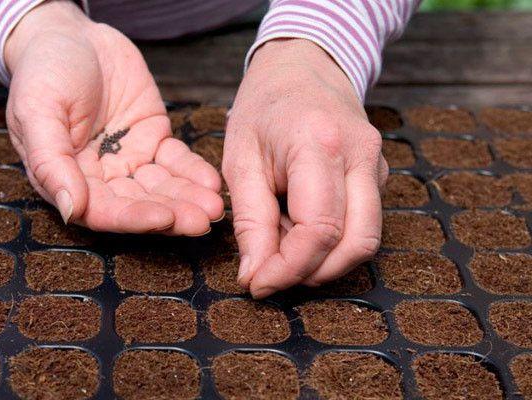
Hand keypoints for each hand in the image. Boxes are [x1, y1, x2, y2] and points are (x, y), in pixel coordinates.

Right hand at [4, 0, 222, 234]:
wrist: (73, 36)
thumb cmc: (43, 72)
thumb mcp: (36, 112)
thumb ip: (51, 162)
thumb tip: (71, 210)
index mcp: (69, 179)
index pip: (103, 210)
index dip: (133, 218)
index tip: (163, 218)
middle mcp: (102, 177)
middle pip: (140, 204)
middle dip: (173, 214)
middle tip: (203, 221)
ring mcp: (131, 159)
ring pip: (163, 187)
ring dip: (189, 198)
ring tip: (215, 207)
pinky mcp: (154, 139)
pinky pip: (177, 160)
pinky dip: (194, 172)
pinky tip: (212, 182)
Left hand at [223, 39, 387, 297]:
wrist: (302, 68)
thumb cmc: (263, 109)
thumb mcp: (240, 160)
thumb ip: (250, 221)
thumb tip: (255, 275)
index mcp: (320, 145)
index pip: (319, 230)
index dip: (288, 269)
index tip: (258, 284)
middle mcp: (361, 156)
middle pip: (355, 244)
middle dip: (312, 273)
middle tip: (271, 274)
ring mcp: (378, 165)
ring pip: (366, 240)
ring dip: (324, 261)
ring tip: (282, 245)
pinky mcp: (379, 175)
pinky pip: (363, 224)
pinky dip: (331, 242)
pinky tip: (298, 225)